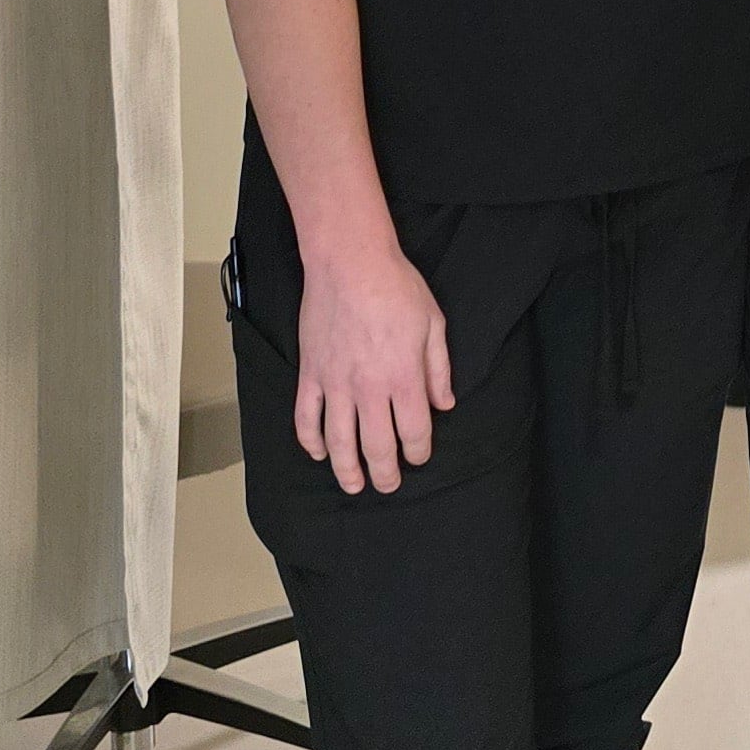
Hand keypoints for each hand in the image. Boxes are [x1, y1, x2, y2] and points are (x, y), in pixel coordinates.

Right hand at [293, 236, 454, 495]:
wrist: (349, 263)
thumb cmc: (397, 288)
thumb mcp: (434, 324)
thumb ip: (438, 369)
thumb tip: (444, 405)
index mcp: (404, 378)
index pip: (413, 433)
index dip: (417, 453)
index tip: (418, 459)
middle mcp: (369, 389)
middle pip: (376, 447)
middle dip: (385, 473)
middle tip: (387, 486)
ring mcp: (335, 384)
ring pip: (338, 442)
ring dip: (346, 470)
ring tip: (353, 485)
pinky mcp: (310, 374)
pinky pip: (306, 417)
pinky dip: (310, 440)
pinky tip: (318, 453)